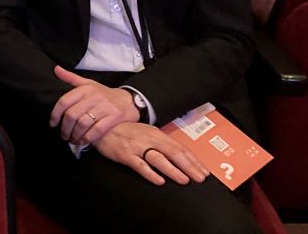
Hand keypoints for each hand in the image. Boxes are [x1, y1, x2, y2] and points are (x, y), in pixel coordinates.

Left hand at [50, 66, 137, 144]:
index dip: (55, 114)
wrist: (129, 100)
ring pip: (83, 123)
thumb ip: (70, 78)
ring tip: (72, 140)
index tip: (53, 124)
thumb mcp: (88, 83)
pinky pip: (97, 130)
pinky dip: (87, 137)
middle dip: (65, 128)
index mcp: (85, 89)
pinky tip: (83, 141)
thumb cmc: (103, 93)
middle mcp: (94, 96)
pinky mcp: (114, 117)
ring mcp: (105, 106)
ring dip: (75, 135)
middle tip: (63, 135)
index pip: (64, 102)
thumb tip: (56, 69)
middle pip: (72, 115)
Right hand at [93, 122, 209, 185]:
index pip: (180, 147)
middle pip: (173, 152)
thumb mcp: (147, 133)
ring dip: (173, 170)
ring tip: (184, 179)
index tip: (204, 171)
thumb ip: (162, 143)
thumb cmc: (127, 132)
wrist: (104, 126)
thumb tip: (180, 156)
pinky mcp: (125, 155)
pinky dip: (150, 173)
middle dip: (189, 166)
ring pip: (158, 158)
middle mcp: (149, 139)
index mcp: (157, 134)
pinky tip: (159, 180)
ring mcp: (137, 147)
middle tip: (199, 178)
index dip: (193, 160)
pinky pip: (139, 165)